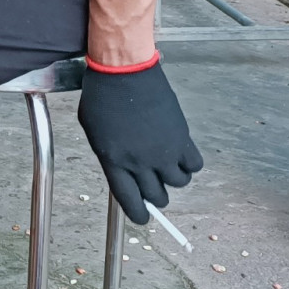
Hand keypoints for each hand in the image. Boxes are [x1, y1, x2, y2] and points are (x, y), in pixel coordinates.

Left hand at [76, 59, 201, 224]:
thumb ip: (109, 155)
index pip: (130, 201)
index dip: (138, 213)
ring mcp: (162, 151)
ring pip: (179, 183)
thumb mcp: (94, 132)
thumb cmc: (102, 96)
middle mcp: (139, 162)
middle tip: (156, 183)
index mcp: (114, 162)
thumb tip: (123, 170)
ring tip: (168, 164)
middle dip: (157, 194)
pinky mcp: (180, 137)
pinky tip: (182, 155)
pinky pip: (195, 165)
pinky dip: (190, 164)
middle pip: (157, 196)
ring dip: (174, 178)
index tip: (143, 217)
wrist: (124, 71)